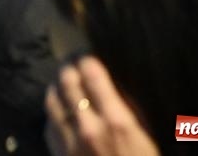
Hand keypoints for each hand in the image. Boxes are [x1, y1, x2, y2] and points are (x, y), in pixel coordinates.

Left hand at [44, 56, 158, 155]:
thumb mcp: (149, 136)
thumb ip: (132, 107)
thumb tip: (114, 78)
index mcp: (117, 122)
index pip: (92, 74)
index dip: (87, 57)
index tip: (89, 52)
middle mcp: (89, 128)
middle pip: (67, 81)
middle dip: (69, 64)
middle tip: (74, 59)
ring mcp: (70, 142)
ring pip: (51, 99)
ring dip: (57, 83)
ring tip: (64, 77)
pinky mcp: (58, 153)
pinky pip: (49, 122)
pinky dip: (54, 110)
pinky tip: (61, 106)